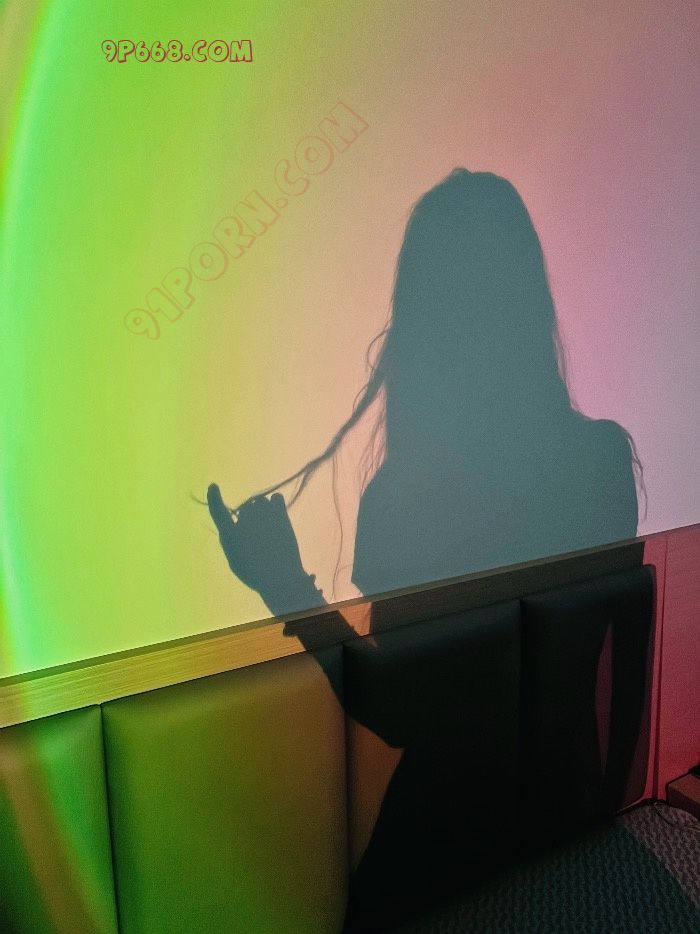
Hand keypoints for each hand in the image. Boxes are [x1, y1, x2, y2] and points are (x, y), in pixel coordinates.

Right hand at [207, 484, 313, 608]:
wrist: (281, 577)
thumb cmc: (255, 573)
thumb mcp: (235, 560)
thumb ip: (230, 541)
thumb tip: (232, 525)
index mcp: (230, 535)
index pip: (218, 511)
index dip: (214, 498)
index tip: (213, 486)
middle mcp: (245, 522)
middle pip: (247, 507)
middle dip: (250, 515)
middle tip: (258, 533)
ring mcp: (263, 516)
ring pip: (261, 502)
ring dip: (263, 510)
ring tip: (269, 528)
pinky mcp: (280, 515)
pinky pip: (276, 498)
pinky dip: (276, 504)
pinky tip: (277, 516)